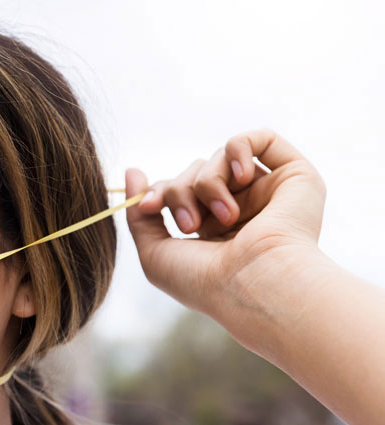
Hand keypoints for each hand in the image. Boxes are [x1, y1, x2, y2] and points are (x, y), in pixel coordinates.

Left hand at [125, 129, 326, 347]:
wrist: (254, 285)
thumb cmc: (205, 281)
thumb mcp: (156, 255)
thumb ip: (140, 216)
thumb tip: (132, 172)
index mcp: (213, 231)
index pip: (178, 191)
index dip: (159, 192)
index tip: (148, 206)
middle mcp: (242, 210)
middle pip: (194, 173)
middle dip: (180, 191)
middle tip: (190, 224)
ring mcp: (268, 193)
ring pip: (219, 159)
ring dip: (208, 182)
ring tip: (223, 217)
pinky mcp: (295, 177)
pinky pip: (260, 138)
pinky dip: (239, 150)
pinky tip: (239, 177)